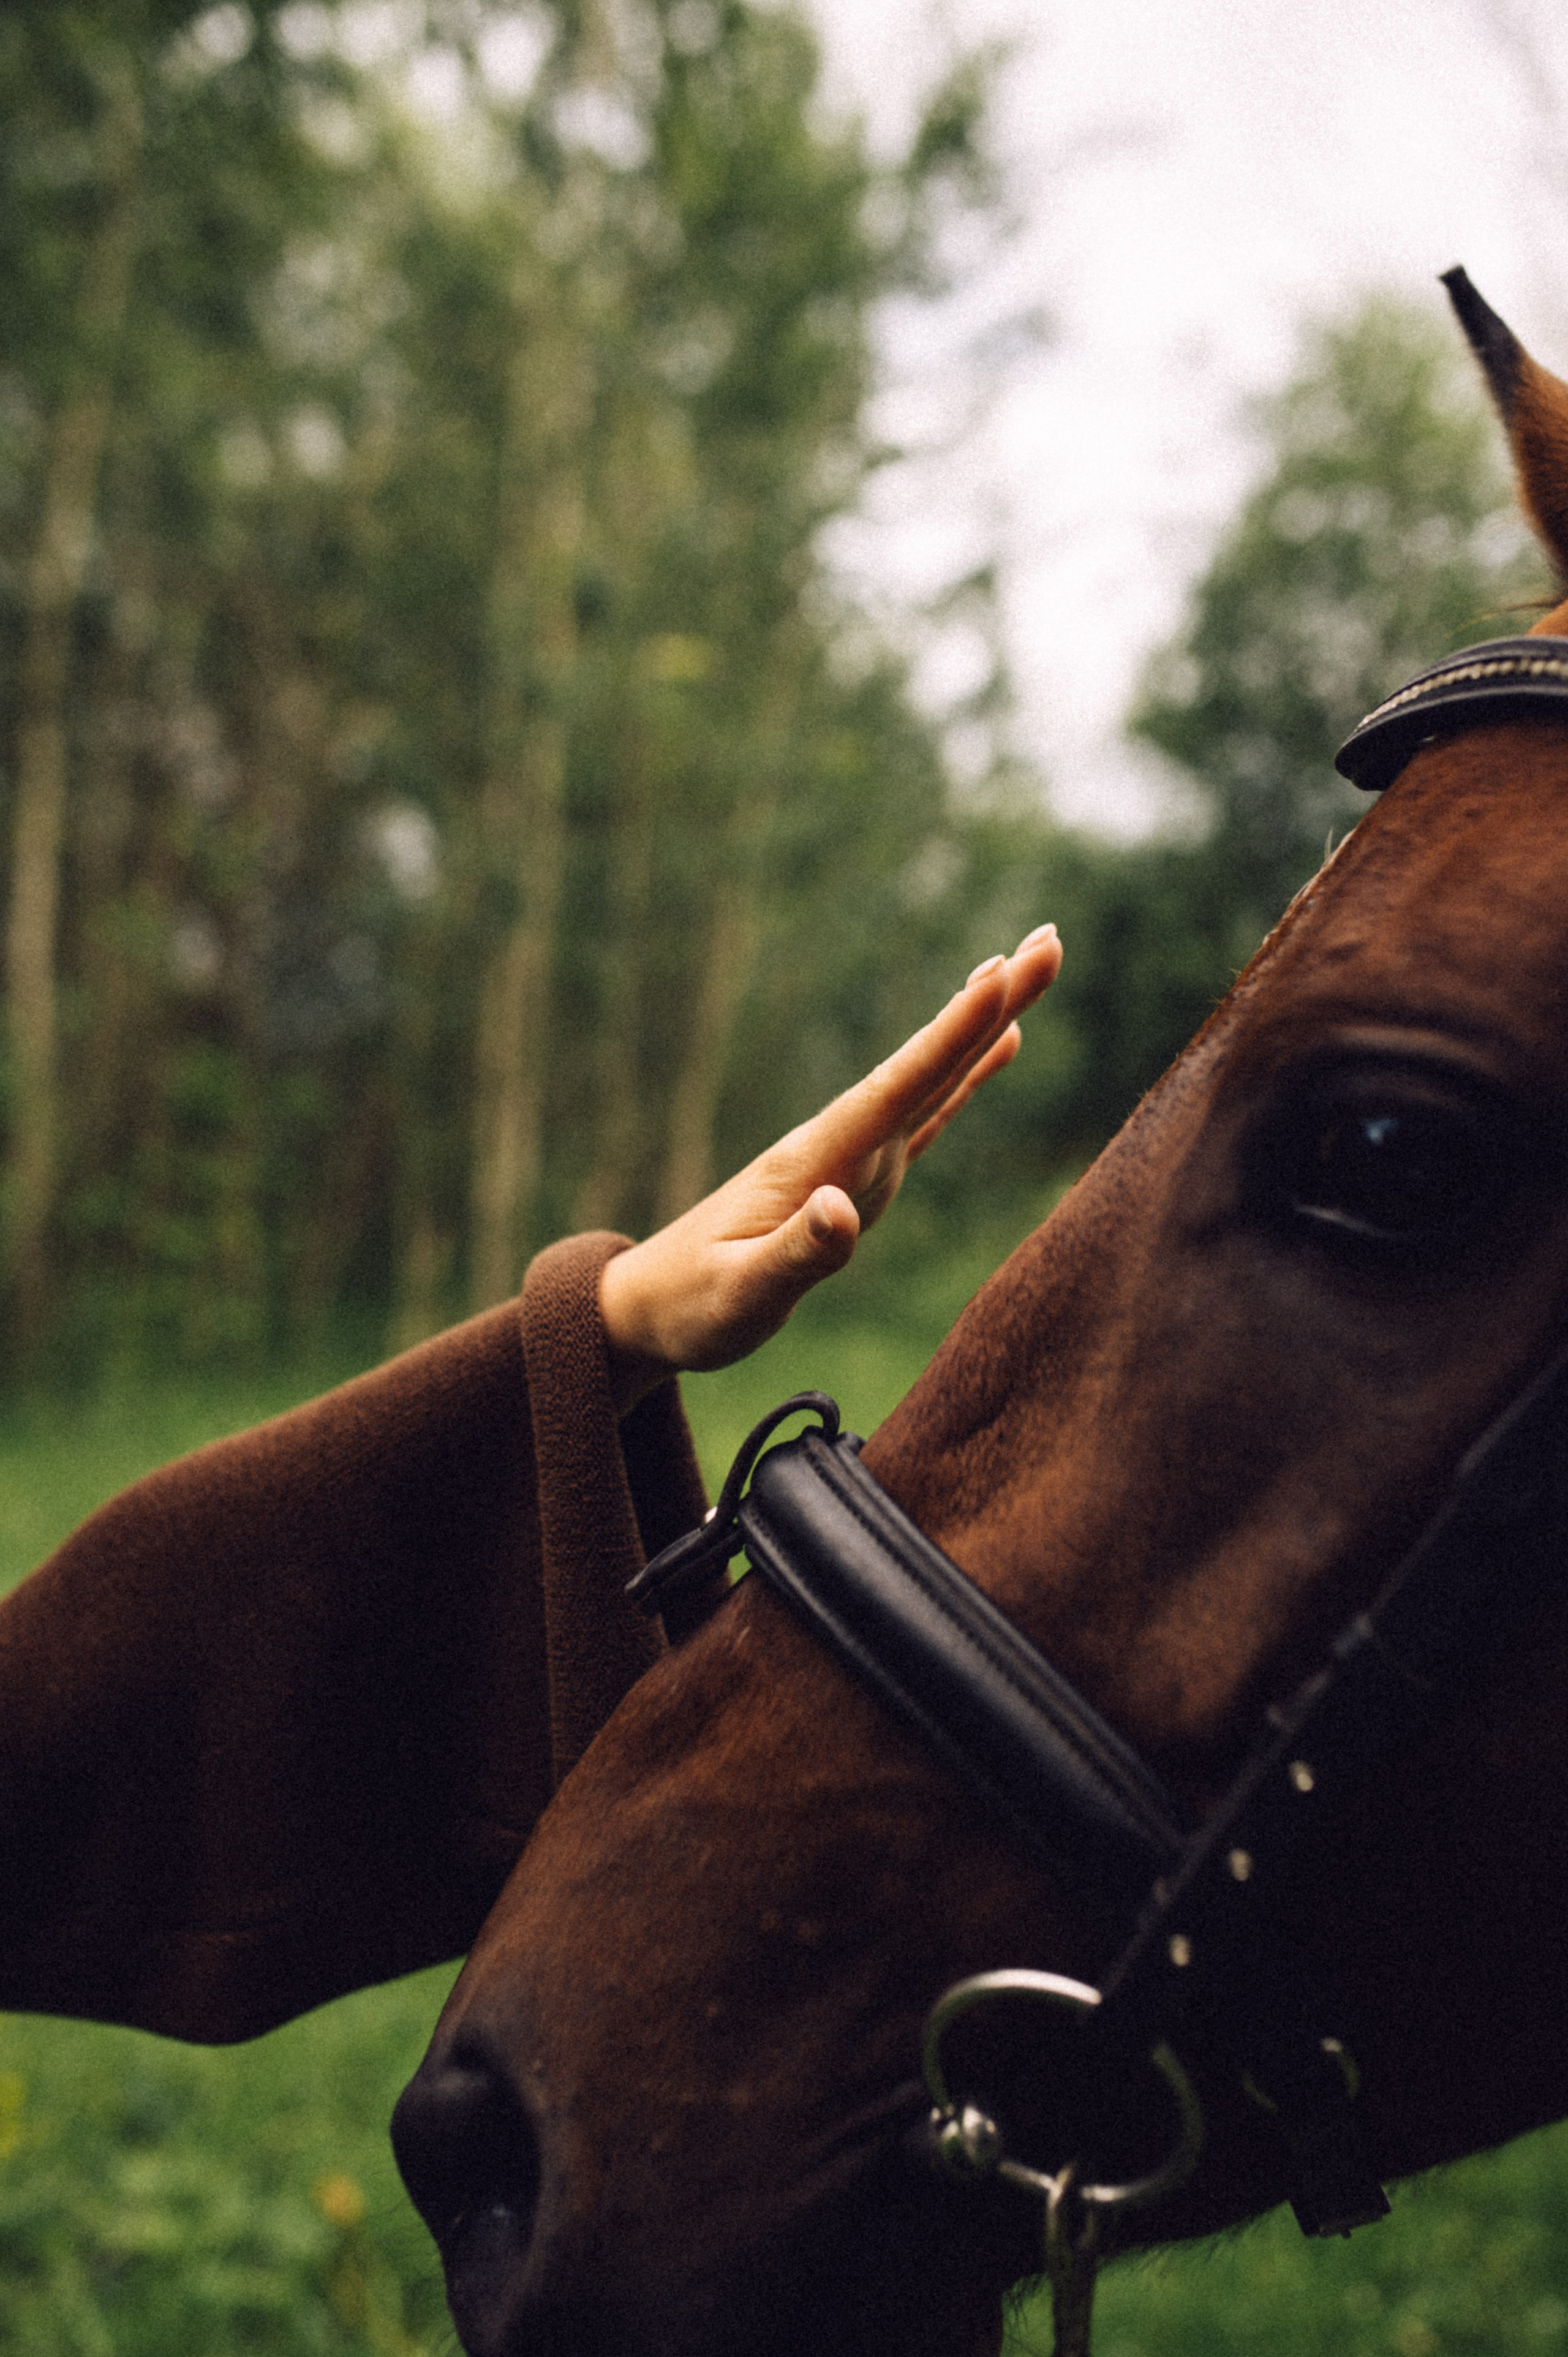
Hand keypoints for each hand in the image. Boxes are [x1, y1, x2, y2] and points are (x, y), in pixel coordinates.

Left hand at [598, 923, 1060, 1403]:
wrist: (648, 1306)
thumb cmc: (692, 1307)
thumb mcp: (741, 1294)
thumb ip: (796, 1254)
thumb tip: (843, 1210)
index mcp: (817, 1163)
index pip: (897, 1089)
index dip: (951, 1035)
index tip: (1000, 976)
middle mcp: (841, 1146)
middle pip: (926, 1066)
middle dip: (987, 1004)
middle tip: (1048, 941)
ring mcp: (852, 1159)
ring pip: (931, 1081)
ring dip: (980, 1025)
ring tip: (1027, 969)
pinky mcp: (857, 1180)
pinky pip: (924, 1119)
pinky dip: (961, 1079)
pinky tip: (996, 1048)